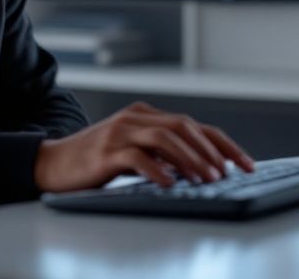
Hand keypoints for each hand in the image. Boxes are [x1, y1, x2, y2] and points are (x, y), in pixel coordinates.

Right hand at [33, 102, 254, 191]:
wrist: (52, 162)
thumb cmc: (95, 161)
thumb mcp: (132, 150)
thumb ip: (160, 152)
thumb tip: (202, 168)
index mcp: (145, 115)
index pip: (194, 125)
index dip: (223, 144)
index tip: (246, 164)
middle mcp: (135, 118)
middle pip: (184, 126)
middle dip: (212, 150)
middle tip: (229, 173)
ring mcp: (120, 132)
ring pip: (165, 138)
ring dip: (191, 159)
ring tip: (207, 178)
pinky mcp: (106, 151)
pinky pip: (137, 158)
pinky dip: (157, 170)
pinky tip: (171, 184)